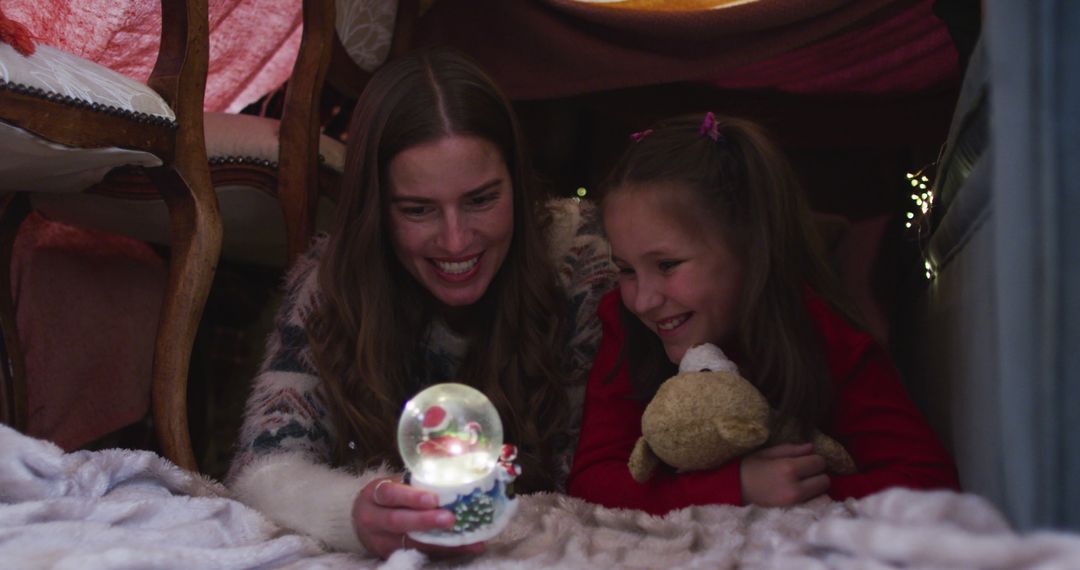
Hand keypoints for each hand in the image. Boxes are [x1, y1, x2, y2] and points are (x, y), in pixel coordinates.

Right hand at [352, 477, 485, 559]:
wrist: (362, 520)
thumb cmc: (386, 498)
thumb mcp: (392, 485)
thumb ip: (414, 483)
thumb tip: (452, 473)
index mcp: (373, 496)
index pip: (390, 495)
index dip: (411, 497)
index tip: (434, 498)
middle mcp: (373, 520)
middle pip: (398, 521)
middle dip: (426, 521)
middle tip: (451, 518)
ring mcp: (380, 542)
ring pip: (410, 543)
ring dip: (440, 541)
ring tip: (465, 537)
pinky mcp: (391, 556)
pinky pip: (419, 553)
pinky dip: (442, 551)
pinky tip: (462, 547)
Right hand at [739, 443, 829, 506]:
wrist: (734, 490)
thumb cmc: (749, 467)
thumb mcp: (767, 453)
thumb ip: (791, 449)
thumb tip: (812, 447)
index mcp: (788, 468)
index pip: (819, 463)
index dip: (815, 459)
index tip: (806, 459)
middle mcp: (795, 486)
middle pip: (825, 480)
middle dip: (818, 474)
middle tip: (805, 472)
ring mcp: (794, 501)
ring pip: (821, 493)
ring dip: (815, 486)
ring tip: (802, 482)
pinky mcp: (792, 510)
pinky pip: (812, 502)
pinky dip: (810, 496)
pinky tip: (799, 491)